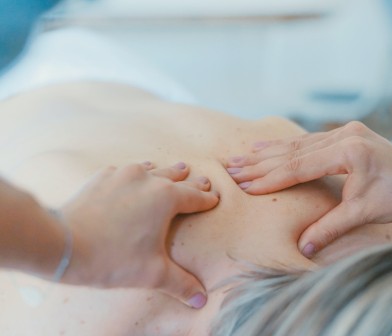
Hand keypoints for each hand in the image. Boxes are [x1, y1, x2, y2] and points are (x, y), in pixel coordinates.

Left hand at [59, 161, 218, 308]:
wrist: (64, 244)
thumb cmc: (112, 258)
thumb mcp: (152, 273)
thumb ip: (181, 284)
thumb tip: (201, 299)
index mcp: (166, 198)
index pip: (195, 197)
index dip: (207, 199)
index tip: (214, 197)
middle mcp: (148, 180)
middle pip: (176, 178)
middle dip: (191, 181)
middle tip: (202, 179)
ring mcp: (123, 175)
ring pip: (152, 169)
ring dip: (166, 171)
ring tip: (177, 168)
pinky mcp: (103, 177)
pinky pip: (126, 170)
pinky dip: (136, 173)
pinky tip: (135, 174)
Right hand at [227, 121, 391, 257]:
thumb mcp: (365, 213)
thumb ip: (331, 227)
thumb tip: (304, 247)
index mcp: (347, 153)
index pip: (298, 167)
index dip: (270, 178)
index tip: (245, 185)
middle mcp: (342, 137)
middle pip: (291, 152)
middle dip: (259, 163)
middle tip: (231, 168)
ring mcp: (342, 132)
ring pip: (296, 144)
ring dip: (266, 152)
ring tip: (240, 156)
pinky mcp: (342, 134)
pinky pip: (306, 140)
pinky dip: (283, 146)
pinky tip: (265, 147)